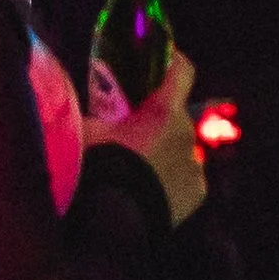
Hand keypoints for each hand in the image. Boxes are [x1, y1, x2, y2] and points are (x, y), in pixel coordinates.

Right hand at [84, 49, 205, 228]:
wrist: (116, 217)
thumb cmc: (103, 164)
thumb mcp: (90, 130)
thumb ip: (95, 112)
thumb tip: (80, 102)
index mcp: (164, 111)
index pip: (183, 71)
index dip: (175, 63)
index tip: (164, 63)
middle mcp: (186, 132)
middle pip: (178, 117)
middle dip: (161, 121)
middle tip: (138, 134)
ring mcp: (195, 162)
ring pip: (183, 148)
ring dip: (168, 151)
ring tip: (143, 168)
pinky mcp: (198, 191)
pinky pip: (188, 177)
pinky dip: (174, 179)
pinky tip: (154, 190)